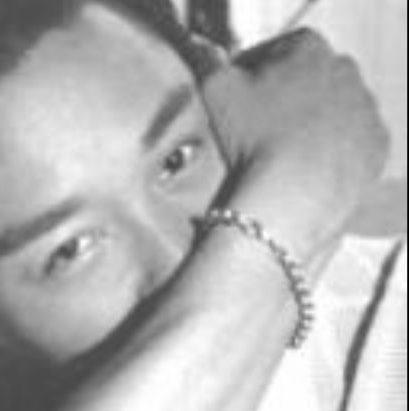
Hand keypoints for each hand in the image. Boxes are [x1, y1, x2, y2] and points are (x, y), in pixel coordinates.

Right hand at [202, 29, 390, 261]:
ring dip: (309, 124)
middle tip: (258, 129)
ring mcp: (366, 107)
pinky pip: (351, 142)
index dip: (250, 74)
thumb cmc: (253, 138)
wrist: (293, 193)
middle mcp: (346, 68)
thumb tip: (203, 50)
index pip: (273, 51)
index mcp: (308, 47)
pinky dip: (331, 150)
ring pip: (332, 110)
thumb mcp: (215, 92)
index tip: (236, 99)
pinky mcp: (377, 143)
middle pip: (307, 79)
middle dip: (284, 97)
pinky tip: (305, 167)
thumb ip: (208, 62)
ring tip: (280, 152)